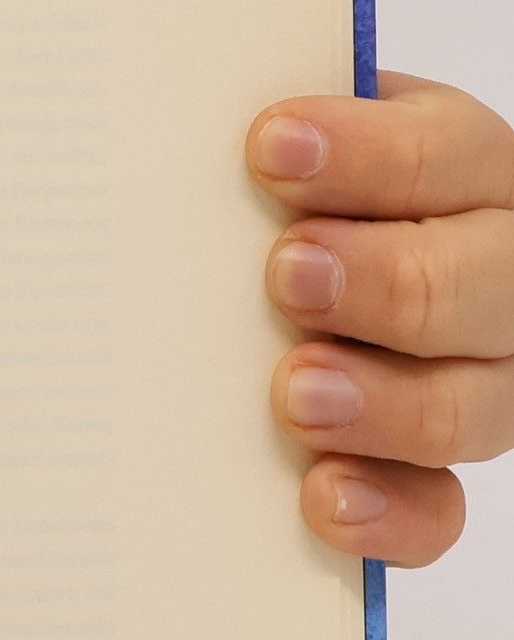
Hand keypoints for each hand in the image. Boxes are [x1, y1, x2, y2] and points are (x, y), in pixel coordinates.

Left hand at [249, 71, 512, 565]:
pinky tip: (322, 497)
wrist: (268, 278)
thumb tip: (158, 129)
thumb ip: (254, 148)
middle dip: (384, 279)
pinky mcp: (432, 467)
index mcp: (457, 169)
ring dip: (382, 402)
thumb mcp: (271, 156)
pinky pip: (438, 507)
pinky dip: (387, 510)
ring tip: (294, 395)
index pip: (440, 152)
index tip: (269, 148)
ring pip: (468, 404)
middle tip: (289, 275)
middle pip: (474, 281)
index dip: (366, 152)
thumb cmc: (262, 202)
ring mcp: (475, 377)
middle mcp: (489, 272)